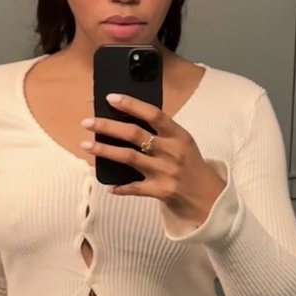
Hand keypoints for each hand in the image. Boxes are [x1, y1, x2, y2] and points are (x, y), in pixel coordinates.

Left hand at [79, 93, 225, 224]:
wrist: (209, 197)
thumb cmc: (190, 165)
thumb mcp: (183, 143)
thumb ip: (162, 132)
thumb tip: (127, 118)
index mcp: (179, 135)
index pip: (153, 114)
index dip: (131, 104)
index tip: (111, 98)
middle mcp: (172, 151)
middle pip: (134, 134)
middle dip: (107, 127)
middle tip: (87, 122)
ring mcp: (166, 172)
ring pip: (129, 157)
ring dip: (104, 151)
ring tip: (86, 145)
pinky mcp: (161, 191)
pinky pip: (135, 188)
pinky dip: (120, 187)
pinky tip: (107, 186)